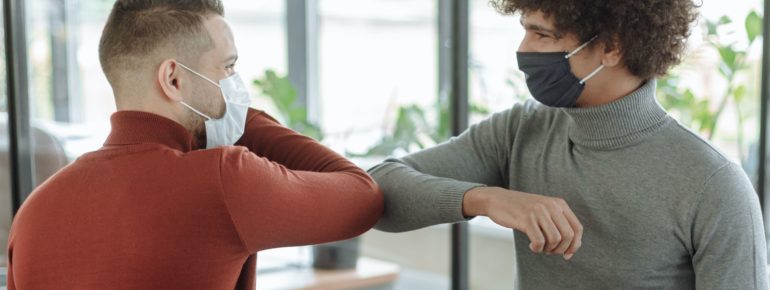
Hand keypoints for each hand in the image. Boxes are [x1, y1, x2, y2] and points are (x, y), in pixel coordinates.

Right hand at [463, 187, 582, 259]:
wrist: (497, 199)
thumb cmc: (521, 209)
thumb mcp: (543, 210)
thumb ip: (558, 223)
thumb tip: (570, 249)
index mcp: (559, 204)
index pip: (577, 228)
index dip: (575, 245)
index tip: (567, 254)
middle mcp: (551, 206)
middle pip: (568, 236)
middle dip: (561, 249)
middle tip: (549, 251)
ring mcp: (539, 212)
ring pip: (555, 240)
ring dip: (548, 249)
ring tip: (540, 247)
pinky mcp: (526, 219)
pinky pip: (539, 241)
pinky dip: (537, 248)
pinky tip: (531, 246)